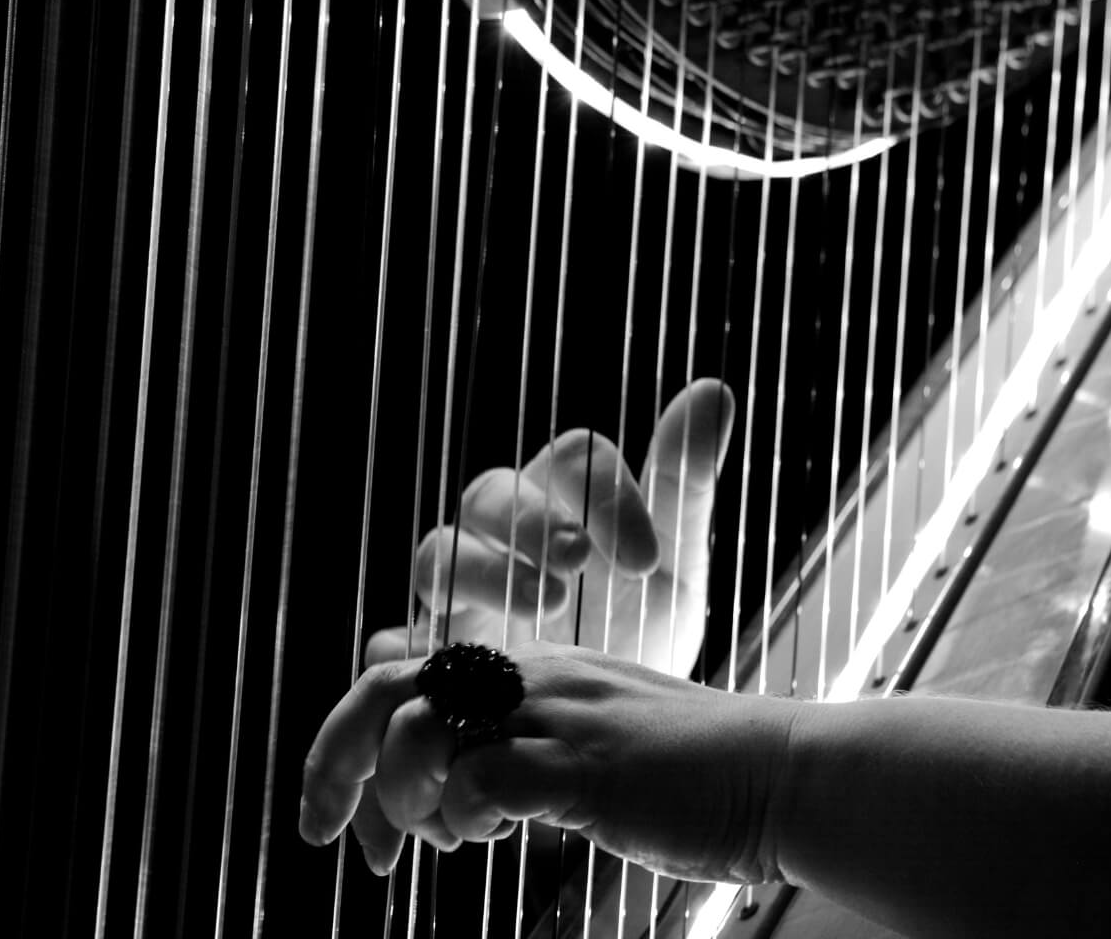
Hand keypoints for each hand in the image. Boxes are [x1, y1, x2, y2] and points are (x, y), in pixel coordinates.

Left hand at [297, 640, 799, 884]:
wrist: (784, 776)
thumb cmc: (696, 777)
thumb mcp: (592, 752)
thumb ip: (527, 754)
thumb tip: (464, 796)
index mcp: (531, 669)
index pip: (406, 673)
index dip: (357, 741)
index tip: (351, 817)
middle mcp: (534, 676)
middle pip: (387, 684)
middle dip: (335, 757)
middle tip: (323, 828)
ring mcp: (560, 715)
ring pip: (422, 727)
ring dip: (404, 795)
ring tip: (438, 837)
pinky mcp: (588, 764)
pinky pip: (483, 779)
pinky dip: (466, 817)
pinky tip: (494, 838)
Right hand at [364, 379, 735, 678]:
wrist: (611, 721)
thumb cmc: (637, 622)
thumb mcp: (675, 564)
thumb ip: (685, 483)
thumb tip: (714, 390)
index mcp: (562, 494)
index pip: (575, 461)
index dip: (606, 497)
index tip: (646, 558)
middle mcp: (501, 529)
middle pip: (493, 494)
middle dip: (533, 523)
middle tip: (576, 561)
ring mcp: (458, 586)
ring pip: (441, 552)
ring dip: (486, 573)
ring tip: (541, 607)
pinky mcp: (431, 647)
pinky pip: (397, 639)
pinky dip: (404, 649)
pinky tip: (428, 660)